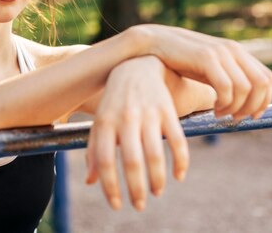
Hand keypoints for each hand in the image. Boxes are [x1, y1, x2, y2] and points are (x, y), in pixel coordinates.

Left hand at [85, 56, 187, 210]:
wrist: (137, 66)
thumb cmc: (114, 101)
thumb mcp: (100, 122)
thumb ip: (94, 150)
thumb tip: (90, 182)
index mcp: (105, 122)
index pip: (104, 160)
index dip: (110, 186)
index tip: (116, 205)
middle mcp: (125, 118)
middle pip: (131, 160)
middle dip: (136, 188)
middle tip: (139, 205)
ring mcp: (148, 113)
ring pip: (155, 154)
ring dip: (157, 179)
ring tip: (156, 192)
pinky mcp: (168, 110)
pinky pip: (178, 141)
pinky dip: (181, 162)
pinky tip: (178, 176)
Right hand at [131, 24, 271, 119]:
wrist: (154, 42)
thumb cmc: (179, 59)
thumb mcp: (207, 66)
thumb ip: (225, 75)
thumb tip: (242, 99)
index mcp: (236, 51)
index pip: (267, 78)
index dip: (264, 100)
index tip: (252, 116)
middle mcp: (233, 49)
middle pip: (261, 83)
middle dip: (253, 106)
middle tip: (235, 118)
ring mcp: (220, 52)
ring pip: (245, 88)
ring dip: (236, 107)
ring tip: (220, 114)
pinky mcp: (206, 57)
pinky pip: (226, 87)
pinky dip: (224, 103)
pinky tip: (213, 108)